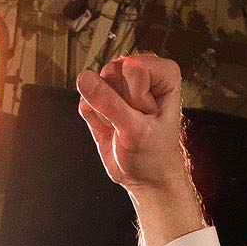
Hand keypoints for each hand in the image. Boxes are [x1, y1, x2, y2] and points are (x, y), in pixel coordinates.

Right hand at [75, 55, 189, 193]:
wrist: (145, 177)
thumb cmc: (154, 155)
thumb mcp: (135, 131)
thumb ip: (109, 103)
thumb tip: (84, 79)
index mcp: (162, 74)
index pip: (133, 68)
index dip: (134, 97)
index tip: (145, 114)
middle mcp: (141, 73)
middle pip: (111, 72)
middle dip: (118, 103)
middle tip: (133, 122)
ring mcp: (119, 85)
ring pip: (94, 82)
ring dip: (105, 111)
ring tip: (123, 126)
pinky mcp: (100, 98)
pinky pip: (84, 99)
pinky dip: (94, 118)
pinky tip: (111, 128)